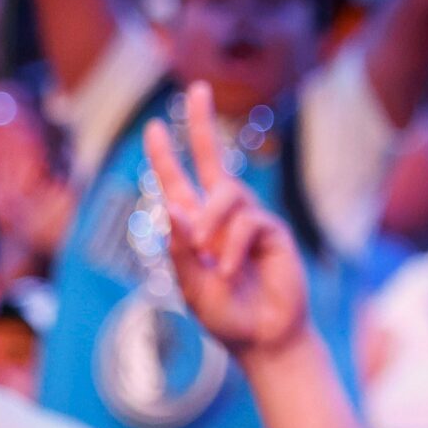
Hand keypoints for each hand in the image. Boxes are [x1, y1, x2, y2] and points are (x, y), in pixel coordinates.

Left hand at [141, 83, 312, 357]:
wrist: (264, 339)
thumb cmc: (225, 317)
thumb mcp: (189, 285)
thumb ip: (179, 248)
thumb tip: (173, 206)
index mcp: (194, 228)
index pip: (177, 183)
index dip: (164, 155)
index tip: (154, 125)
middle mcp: (221, 217)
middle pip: (212, 159)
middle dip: (201, 124)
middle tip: (195, 88)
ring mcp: (249, 221)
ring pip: (227, 194)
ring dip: (212, 223)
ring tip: (209, 259)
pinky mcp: (273, 232)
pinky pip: (248, 223)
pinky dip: (231, 248)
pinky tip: (229, 272)